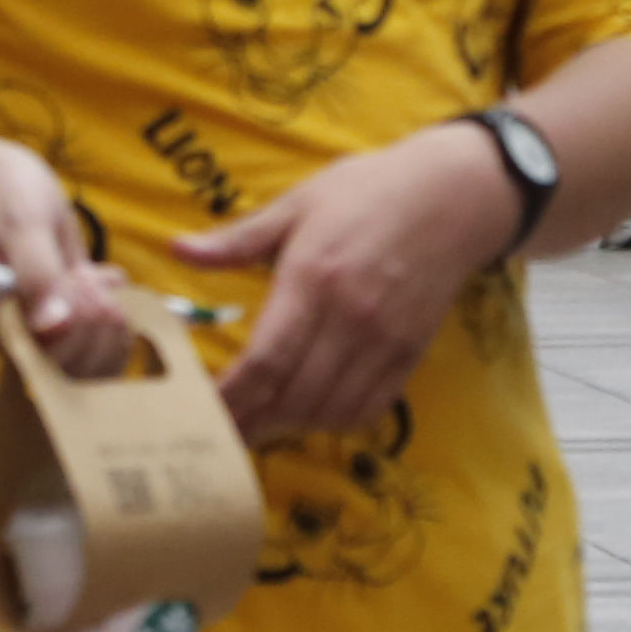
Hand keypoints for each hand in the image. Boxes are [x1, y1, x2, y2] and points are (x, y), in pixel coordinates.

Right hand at [0, 128, 126, 377]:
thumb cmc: (1, 198)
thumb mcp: (22, 223)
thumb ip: (36, 273)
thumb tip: (51, 326)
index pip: (46, 355)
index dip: (77, 323)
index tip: (83, 278)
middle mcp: (11, 338)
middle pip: (70, 366)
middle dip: (96, 319)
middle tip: (93, 275)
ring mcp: (35, 338)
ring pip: (90, 364)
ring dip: (110, 320)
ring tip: (99, 276)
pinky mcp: (59, 331)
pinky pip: (100, 349)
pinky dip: (116, 318)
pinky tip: (105, 282)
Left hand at [174, 122, 519, 442]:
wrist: (454, 195)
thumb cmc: (365, 193)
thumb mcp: (296, 204)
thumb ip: (236, 239)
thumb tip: (176, 250)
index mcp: (312, 279)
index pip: (265, 359)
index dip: (232, 397)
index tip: (200, 413)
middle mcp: (351, 317)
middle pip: (294, 394)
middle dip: (252, 422)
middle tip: (218, 438)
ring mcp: (385, 339)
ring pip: (330, 408)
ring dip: (289, 426)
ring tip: (256, 429)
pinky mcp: (411, 352)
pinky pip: (369, 406)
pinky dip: (334, 421)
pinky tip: (307, 417)